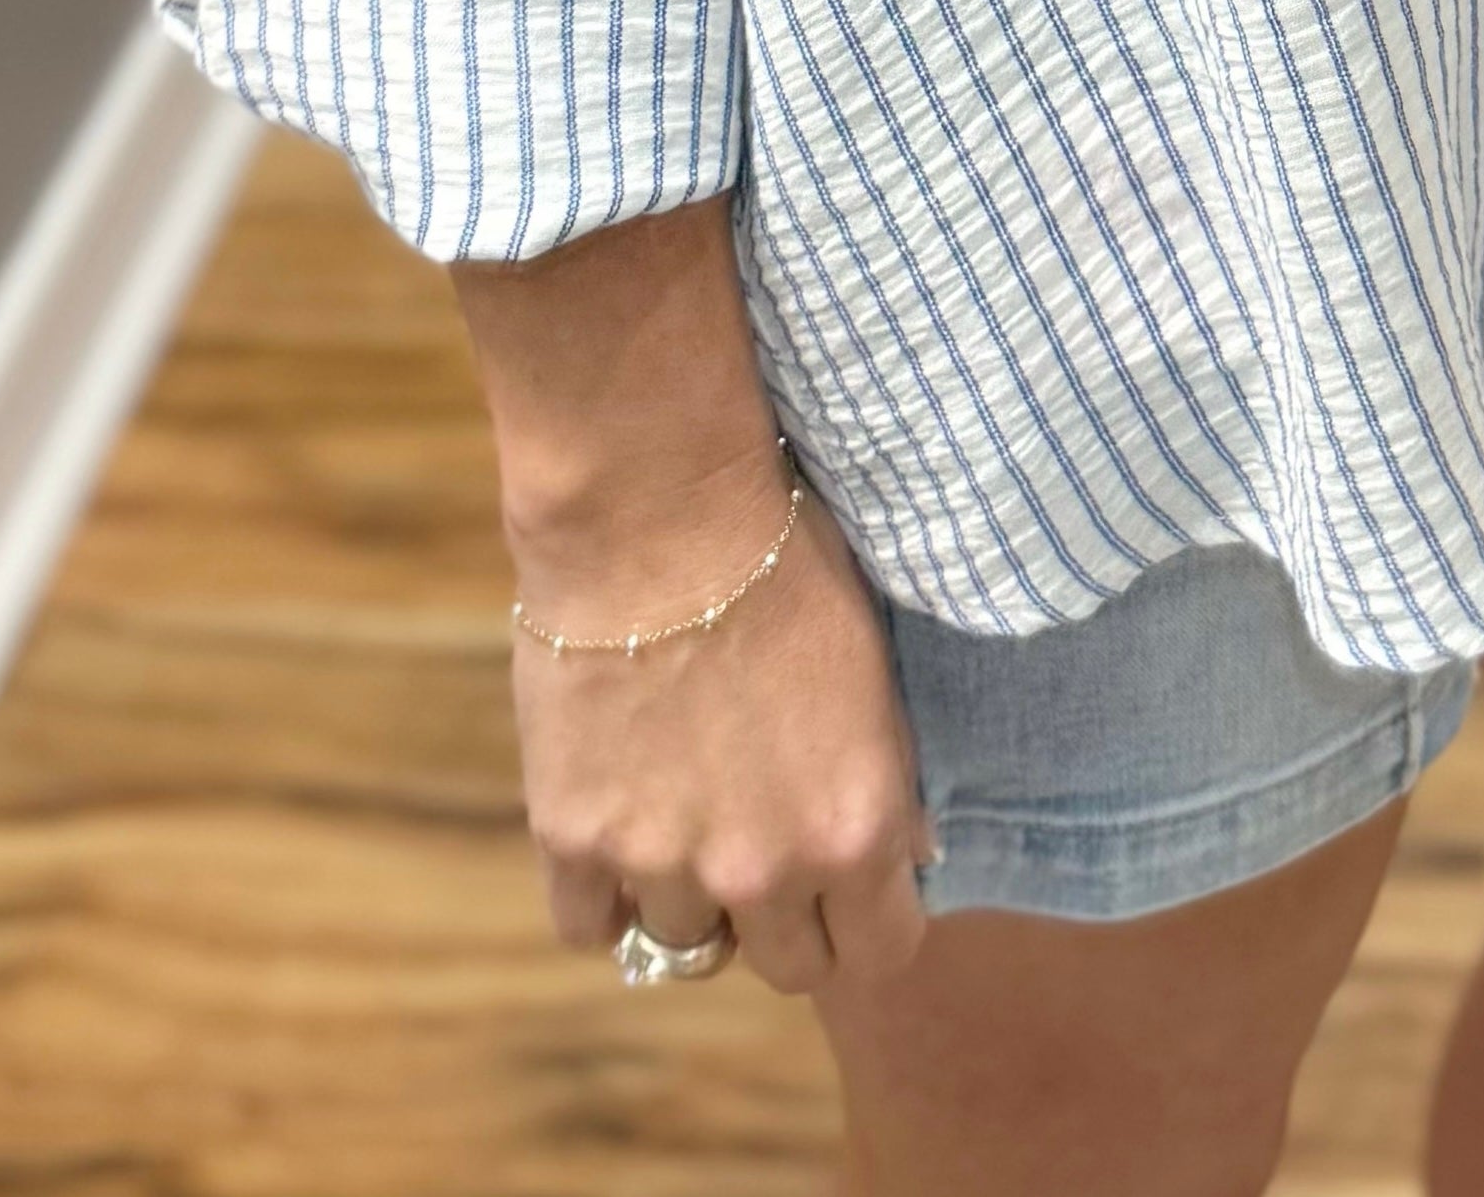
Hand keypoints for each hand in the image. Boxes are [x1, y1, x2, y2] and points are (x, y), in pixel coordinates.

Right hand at [511, 471, 933, 997]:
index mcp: (856, 829)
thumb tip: (908, 852)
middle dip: (786, 920)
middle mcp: (764, 871)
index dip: (869, 924)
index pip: (880, 953)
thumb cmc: (785, 567)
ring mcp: (664, 864)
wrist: (660, 515)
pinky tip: (617, 833)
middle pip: (787, 968)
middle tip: (766, 853)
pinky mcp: (576, 840)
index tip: (853, 894)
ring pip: (685, 947)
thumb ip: (887, 779)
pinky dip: (604, 895)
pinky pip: (590, 926)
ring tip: (684, 816)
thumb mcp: (872, 672)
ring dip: (691, 898)